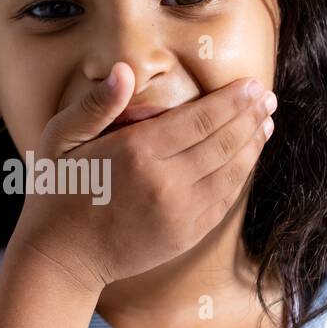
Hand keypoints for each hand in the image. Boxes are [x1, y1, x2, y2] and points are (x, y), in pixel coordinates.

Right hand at [10, 61, 276, 294]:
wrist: (62, 256)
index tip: (252, 84)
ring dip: (252, 145)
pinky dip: (240, 176)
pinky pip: (223, 200)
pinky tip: (246, 159)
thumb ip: (95, 104)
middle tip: (267, 97)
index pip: (201, 118)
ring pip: (231, 172)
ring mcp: (179, 212)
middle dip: (250, 116)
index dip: (232, 100)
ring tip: (265, 123)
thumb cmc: (59, 191)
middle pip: (223, 142)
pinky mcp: (186, 235)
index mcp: (137, 152)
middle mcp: (165, 182)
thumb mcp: (61, 140)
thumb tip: (123, 71)